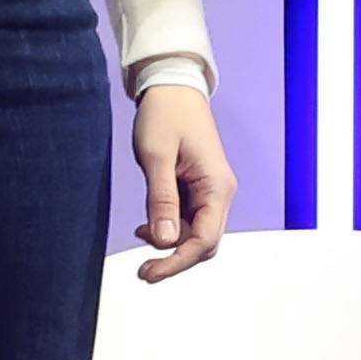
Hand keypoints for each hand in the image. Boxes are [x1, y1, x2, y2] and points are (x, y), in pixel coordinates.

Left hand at [130, 83, 233, 280]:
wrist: (172, 87)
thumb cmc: (166, 115)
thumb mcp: (156, 157)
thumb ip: (162, 200)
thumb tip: (166, 241)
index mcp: (217, 186)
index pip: (205, 240)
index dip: (178, 262)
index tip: (149, 272)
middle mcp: (220, 192)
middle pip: (205, 242)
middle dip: (175, 258)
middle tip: (143, 270)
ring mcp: (211, 190)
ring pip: (197, 233)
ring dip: (170, 242)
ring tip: (140, 234)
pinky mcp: (199, 187)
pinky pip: (189, 219)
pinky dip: (169, 227)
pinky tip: (147, 224)